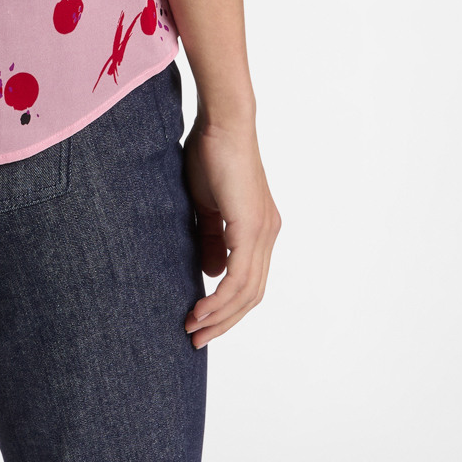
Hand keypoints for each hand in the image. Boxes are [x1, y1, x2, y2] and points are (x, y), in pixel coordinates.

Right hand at [181, 118, 279, 348]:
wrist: (221, 123)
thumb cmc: (210, 154)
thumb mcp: (206, 205)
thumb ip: (211, 238)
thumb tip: (210, 272)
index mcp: (258, 229)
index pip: (249, 282)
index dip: (227, 307)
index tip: (200, 321)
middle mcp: (267, 234)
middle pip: (252, 295)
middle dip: (224, 322)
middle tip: (196, 338)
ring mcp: (263, 231)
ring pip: (248, 292)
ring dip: (220, 316)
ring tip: (193, 328)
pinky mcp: (251, 226)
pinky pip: (239, 276)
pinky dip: (220, 298)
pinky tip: (201, 308)